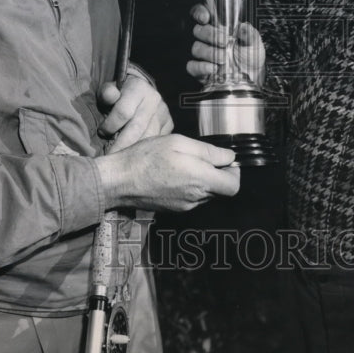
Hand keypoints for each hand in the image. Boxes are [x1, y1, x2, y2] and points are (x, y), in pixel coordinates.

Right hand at [95, 134, 240, 211]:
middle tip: (202, 158)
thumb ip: (208, 152)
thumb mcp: (178, 142)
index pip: (233, 186)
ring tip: (184, 164)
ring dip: (203, 180)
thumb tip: (229, 157)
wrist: (119, 181)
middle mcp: (196, 198)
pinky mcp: (174, 210)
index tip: (224, 160)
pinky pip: (192, 199)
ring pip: (206, 194)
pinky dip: (190, 187)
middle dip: (218, 174)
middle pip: (221, 190)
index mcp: (200, 180)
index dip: (234, 172)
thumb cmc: (146, 157)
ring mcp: (184, 207)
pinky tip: (174, 174)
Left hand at [97, 74, 172, 152]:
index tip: (101, 133)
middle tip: (110, 156)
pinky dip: (145, 150)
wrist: (140, 90)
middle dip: (121, 145)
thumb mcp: (109, 89)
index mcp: (138, 88)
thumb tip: (110, 96)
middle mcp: (154, 99)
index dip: (110, 126)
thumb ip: (107, 93)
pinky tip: (135, 155)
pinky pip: (157, 141)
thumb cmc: (120, 94)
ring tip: (121, 159)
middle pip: (137, 128)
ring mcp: (163, 112)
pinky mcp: (169, 123)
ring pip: (148, 137)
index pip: (123, 112)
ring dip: (133, 150)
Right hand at [186, 3, 264, 85]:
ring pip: (196, 48)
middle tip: (224, 42)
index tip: (206, 17)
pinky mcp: (200, 69)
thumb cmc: (250, 55)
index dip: (200, 13)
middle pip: (198, 30)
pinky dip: (202, 67)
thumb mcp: (254, 42)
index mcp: (219, 27)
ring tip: (224, 58)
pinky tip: (214, 68)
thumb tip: (241, 27)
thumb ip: (248, 33)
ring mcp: (203, 54)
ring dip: (209, 52)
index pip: (202, 14)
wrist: (252, 75)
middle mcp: (208, 39)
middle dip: (210, 35)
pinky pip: (192, 66)